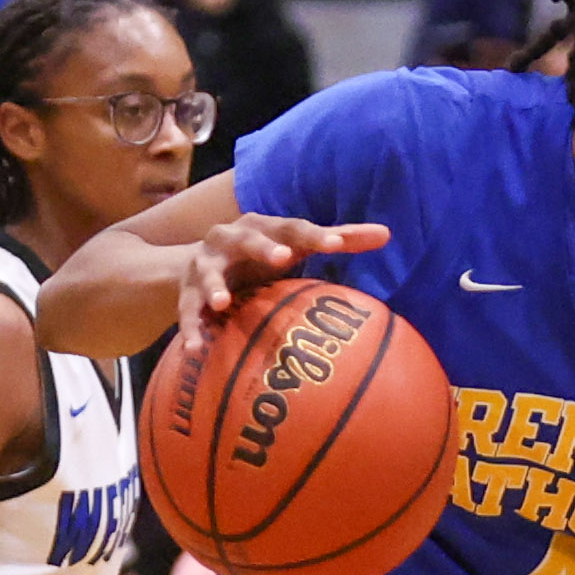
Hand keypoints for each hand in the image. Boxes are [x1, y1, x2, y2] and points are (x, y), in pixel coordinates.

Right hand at [179, 213, 390, 352]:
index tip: (337, 244)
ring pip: (209, 274)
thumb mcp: (294, 245)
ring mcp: (206, 265)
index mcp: (263, 226)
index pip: (292, 227)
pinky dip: (192, 328)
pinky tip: (197, 349)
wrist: (193, 266)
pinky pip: (188, 312)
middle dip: (262, 246)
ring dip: (214, 287)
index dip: (314, 235)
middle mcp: (231, 238)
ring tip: (223, 303)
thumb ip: (338, 239)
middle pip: (247, 238)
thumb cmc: (260, 255)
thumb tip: (388, 234)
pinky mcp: (187, 294)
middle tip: (282, 258)